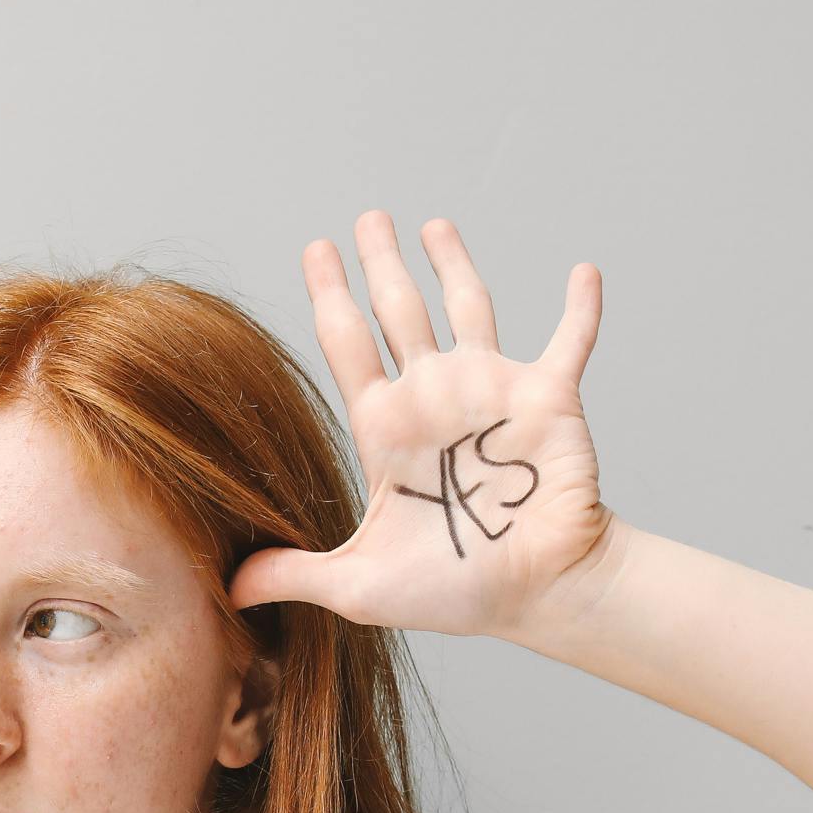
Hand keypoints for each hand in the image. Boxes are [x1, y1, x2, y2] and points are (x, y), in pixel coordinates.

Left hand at [229, 212, 618, 640]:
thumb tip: (228, 591)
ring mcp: (492, 391)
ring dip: (453, 263)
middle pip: (400, 310)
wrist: (540, 594)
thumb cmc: (459, 589)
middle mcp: (435, 396)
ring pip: (468, 306)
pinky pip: (570, 340)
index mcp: (388, 428)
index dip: (330, 296)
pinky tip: (584, 272)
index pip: (348, 344)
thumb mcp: (362, 585)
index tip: (315, 250)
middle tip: (367, 218)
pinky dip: (580, 307)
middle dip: (381, 262)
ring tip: (432, 224)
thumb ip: (296, 573)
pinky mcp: (549, 399)